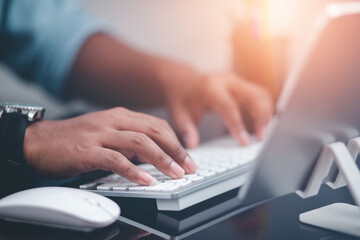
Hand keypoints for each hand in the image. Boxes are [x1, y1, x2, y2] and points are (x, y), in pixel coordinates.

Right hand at [23, 107, 196, 183]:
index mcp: (120, 115)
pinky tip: (146, 181)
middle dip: (176, 150)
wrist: (40, 141)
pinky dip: (134, 171)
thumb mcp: (107, 133)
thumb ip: (129, 140)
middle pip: (154, 131)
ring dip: (162, 159)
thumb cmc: (76, 139)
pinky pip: (116, 159)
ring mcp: (101, 134)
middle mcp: (113, 120)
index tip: (188, 156)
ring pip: (140, 143)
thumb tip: (154, 154)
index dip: (176, 141)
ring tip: (175, 174)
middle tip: (189, 166)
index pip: (157, 124)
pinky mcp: (87, 150)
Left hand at [159, 65, 272, 147]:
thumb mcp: (178, 114)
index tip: (245, 142)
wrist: (183, 81)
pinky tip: (262, 124)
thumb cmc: (182, 98)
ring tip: (263, 134)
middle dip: (261, 118)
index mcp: (210, 88)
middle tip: (260, 139)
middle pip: (253, 96)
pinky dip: (265, 109)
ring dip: (266, 114)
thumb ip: (185, 129)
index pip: (229, 107)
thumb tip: (192, 145)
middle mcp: (226, 81)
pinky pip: (260, 94)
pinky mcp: (242, 84)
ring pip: (261, 94)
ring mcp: (236, 81)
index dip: (238, 126)